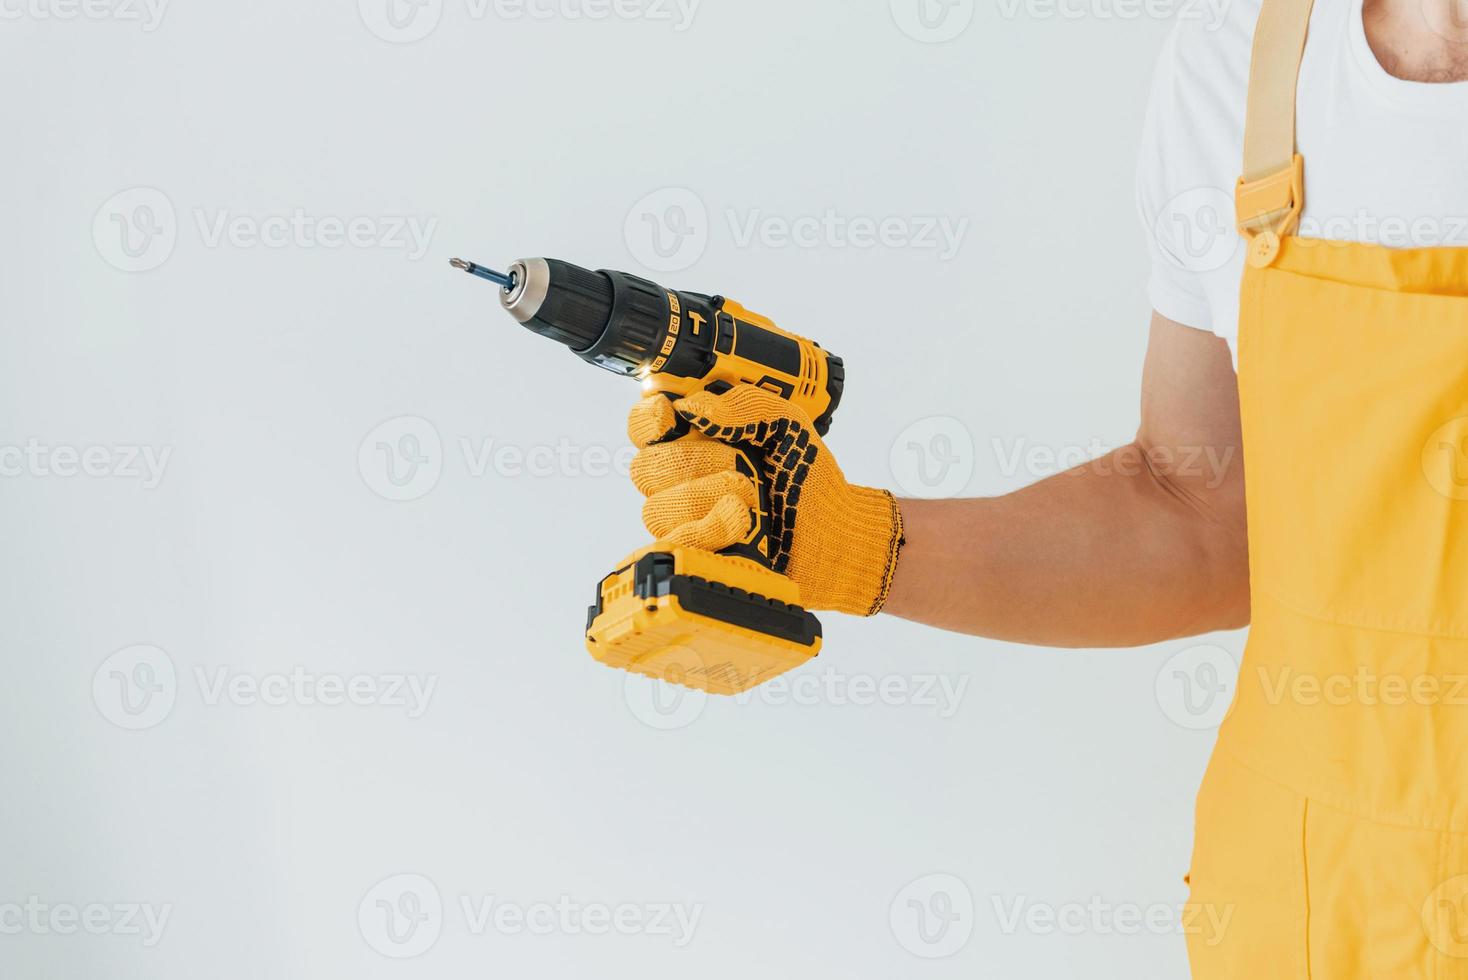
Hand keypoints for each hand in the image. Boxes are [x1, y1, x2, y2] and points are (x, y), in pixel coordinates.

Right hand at [627, 384, 903, 615]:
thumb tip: (693, 405)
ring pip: (657, 508)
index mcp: (693, 439)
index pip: (642, 425)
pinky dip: (710, 531)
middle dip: (695, 462)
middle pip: (646, 467)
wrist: (833, 532)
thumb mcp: (786, 424)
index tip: (670, 416)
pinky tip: (741, 525)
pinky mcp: (696, 555)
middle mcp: (679, 479)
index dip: (648, 420)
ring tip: (751, 500)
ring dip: (708, 498)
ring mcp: (684, 520)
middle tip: (741, 465)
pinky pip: (675, 544)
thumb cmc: (806, 479)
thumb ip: (745, 404)